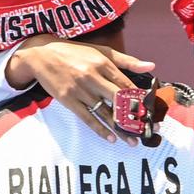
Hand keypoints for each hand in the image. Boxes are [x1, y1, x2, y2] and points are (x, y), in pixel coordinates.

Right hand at [7, 34, 154, 143]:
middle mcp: (92, 77)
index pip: (126, 84)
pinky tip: (111, 138)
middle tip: (146, 130)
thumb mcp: (101, 52)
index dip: (140, 99)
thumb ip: (127, 60)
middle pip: (118, 100)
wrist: (41, 55)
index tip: (151, 112)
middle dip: (134, 116)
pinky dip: (100, 129)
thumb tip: (151, 66)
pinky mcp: (68, 100)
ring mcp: (80, 90)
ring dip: (120, 128)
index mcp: (103, 63)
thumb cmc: (74, 53)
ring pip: (104, 112)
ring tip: (133, 141)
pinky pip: (87, 118)